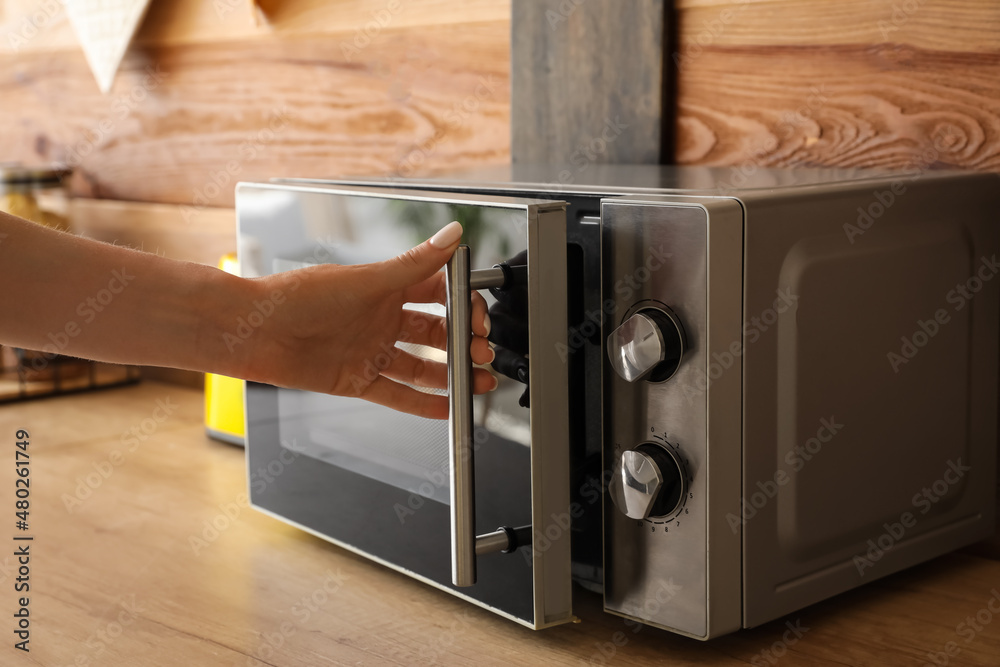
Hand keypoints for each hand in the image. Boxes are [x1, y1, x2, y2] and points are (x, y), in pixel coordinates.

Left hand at [235, 221, 493, 418]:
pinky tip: (447, 407)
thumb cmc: (298, 297)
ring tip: (480, 381)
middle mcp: (380, 320)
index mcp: (385, 289)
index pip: (438, 295)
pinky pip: (397, 394)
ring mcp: (370, 351)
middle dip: (464, 343)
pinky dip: (424, 403)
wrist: (255, 331)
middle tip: (483, 352)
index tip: (478, 316)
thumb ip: (415, 264)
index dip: (462, 305)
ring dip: (453, 374)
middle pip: (435, 334)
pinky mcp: (357, 380)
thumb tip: (450, 235)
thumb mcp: (366, 280)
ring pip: (423, 367)